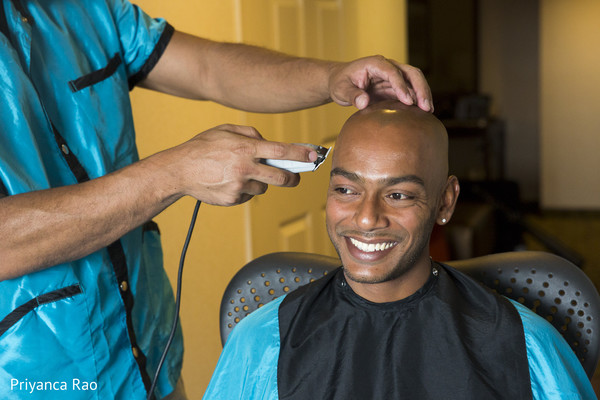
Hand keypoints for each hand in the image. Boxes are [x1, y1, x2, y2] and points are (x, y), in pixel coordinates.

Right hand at [165, 124, 317, 205]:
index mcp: (245, 147)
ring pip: (263, 186)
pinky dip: (244, 190)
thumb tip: (268, 143)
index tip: (314, 156)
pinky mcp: (233, 199)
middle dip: (292, 177)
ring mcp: (239, 185)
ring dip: (260, 181)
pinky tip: (229, 181)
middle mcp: (245, 167)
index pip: (281, 151)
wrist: (179, 170)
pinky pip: (248, 195)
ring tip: (239, 173)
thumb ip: (250, 134)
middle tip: (294, 177)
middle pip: (281, 177)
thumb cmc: (202, 147)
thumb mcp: (225, 130)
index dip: (300, 154)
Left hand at [328, 56, 432, 111]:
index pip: (392, 72)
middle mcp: (387, 66)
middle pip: (410, 73)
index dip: (401, 85)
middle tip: (426, 106)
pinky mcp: (395, 86)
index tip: (408, 101)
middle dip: (420, 88)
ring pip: (414, 81)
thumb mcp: (341, 90)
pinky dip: (417, 100)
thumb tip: (363, 102)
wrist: (341, 81)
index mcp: (375, 63)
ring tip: (429, 111)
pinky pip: (410, 91)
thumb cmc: (340, 83)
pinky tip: (423, 113)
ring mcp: (393, 76)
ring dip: (423, 95)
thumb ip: (352, 96)